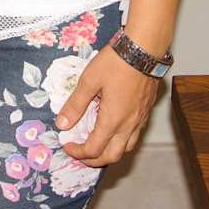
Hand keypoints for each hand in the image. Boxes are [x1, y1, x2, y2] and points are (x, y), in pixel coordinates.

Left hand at [53, 46, 159, 166]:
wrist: (145, 48)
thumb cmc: (116, 62)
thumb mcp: (89, 80)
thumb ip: (75, 104)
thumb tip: (62, 124)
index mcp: (113, 120)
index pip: (94, 149)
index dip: (78, 152)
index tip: (67, 145)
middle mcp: (129, 125)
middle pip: (113, 156)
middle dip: (94, 160)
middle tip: (80, 153)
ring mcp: (140, 118)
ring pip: (127, 147)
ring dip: (110, 152)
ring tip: (97, 144)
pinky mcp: (146, 110)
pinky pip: (135, 135)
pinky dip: (122, 140)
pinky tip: (114, 128)